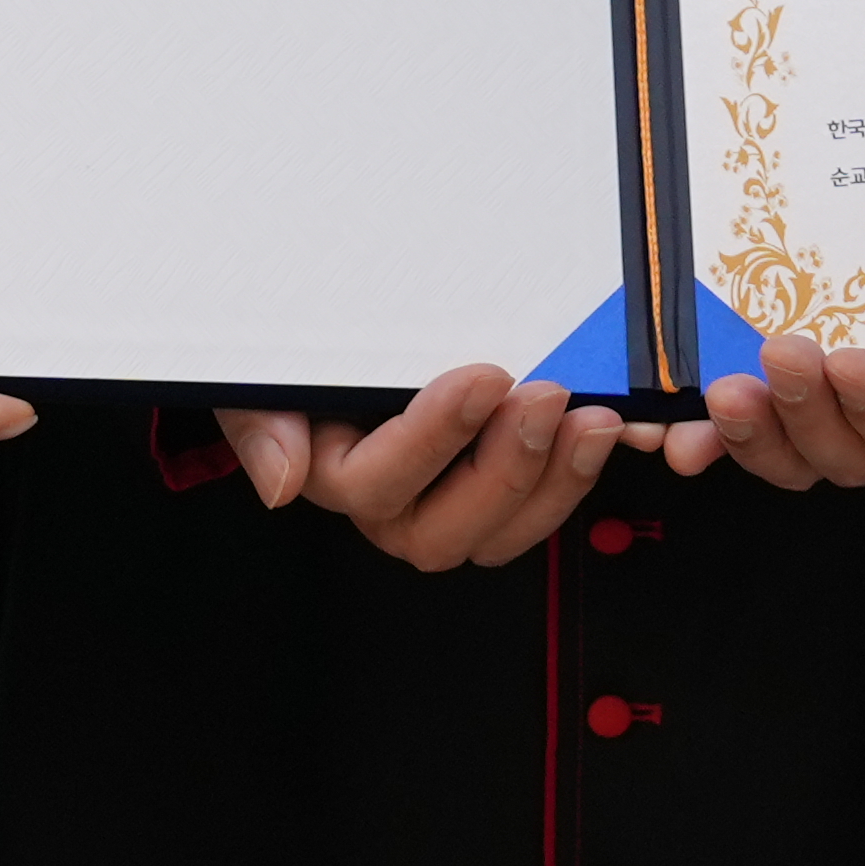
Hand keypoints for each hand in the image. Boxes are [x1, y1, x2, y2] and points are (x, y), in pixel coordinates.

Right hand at [235, 367, 629, 567]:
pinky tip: (605, 431)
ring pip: (504, 531)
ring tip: (593, 418)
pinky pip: (543, 507)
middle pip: (448, 528)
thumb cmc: (300, 357)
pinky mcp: (504, 483)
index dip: (435, 438)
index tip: (484, 377)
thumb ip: (261, 427)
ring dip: (556, 480)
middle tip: (549, 397)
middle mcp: (395, 506)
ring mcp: (452, 500)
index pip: (377, 482)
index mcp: (335, 475)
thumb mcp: (259, 376)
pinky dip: (580, 474)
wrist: (329, 334)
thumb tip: (282, 485)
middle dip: (507, 466)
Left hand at [677, 344, 864, 495]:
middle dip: (804, 413)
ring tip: (724, 390)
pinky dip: (699, 433)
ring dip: (748, 430)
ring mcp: (827, 418)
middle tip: (781, 355)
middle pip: (840, 455)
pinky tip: (668, 430)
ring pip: (784, 452)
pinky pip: (738, 428)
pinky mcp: (780, 395)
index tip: (855, 362)